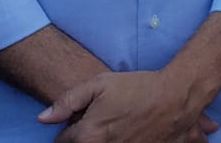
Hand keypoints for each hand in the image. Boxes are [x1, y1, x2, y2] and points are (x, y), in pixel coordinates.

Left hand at [38, 70, 218, 142]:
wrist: (177, 96)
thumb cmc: (138, 87)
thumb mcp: (100, 84)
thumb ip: (67, 101)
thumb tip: (42, 118)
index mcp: (88, 136)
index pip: (63, 141)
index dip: (70, 128)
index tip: (81, 120)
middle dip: (85, 137)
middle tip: (100, 124)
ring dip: (103, 141)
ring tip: (115, 128)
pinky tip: (130, 134)